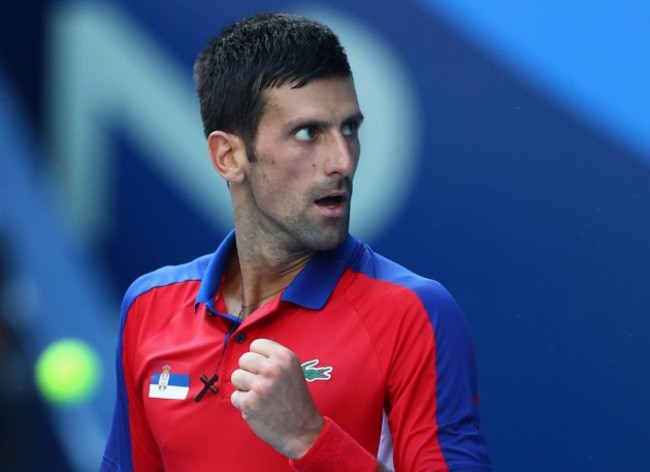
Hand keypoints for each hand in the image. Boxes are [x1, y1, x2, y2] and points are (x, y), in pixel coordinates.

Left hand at [230, 339, 324, 458]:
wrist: (302, 429)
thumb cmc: (296, 399)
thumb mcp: (293, 369)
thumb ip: (274, 358)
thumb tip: (251, 352)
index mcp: (285, 357)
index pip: (256, 344)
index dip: (257, 357)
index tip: (263, 368)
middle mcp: (273, 369)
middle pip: (244, 359)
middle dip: (249, 372)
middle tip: (261, 384)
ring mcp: (261, 386)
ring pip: (236, 376)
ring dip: (244, 387)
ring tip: (259, 395)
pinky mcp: (250, 403)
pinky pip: (235, 396)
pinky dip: (243, 404)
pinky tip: (257, 408)